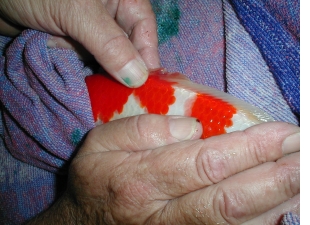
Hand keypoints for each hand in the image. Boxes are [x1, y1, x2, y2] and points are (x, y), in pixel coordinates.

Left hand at [0, 0, 159, 86]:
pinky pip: (91, 65)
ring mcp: (93, 33)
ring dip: (106, 77)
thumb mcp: (77, 12)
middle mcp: (111, 16)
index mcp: (121, 0)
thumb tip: (138, 76)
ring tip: (111, 99)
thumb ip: (109, 43)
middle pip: (129, 48)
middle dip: (126, 72)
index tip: (147, 86)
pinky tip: (92, 89)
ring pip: (110, 60)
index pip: (145, 30)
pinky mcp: (77, 45)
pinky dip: (90, 76)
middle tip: (129, 99)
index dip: (148, 58)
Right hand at [27, 115, 299, 223]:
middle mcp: (164, 216)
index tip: (286, 132)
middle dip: (278, 178)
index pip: (206, 162)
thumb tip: (194, 127)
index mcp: (141, 180)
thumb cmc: (97, 179)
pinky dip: (262, 220)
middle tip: (309, 155)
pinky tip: (284, 203)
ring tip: (306, 176)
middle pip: (230, 200)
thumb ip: (143, 128)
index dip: (250, 149)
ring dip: (279, 201)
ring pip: (237, 224)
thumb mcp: (101, 141)